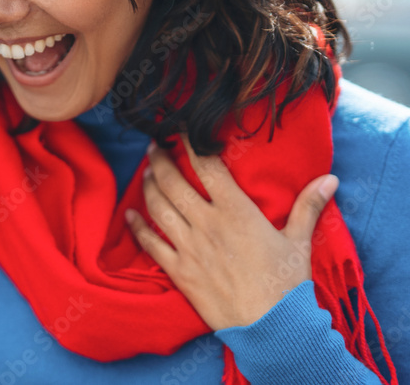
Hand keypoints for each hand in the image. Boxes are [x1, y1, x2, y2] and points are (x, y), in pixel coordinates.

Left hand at [125, 134, 338, 330]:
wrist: (272, 328)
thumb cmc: (287, 285)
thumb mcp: (299, 241)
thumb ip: (308, 206)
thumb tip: (329, 178)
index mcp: (236, 212)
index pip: (207, 168)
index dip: (191, 144)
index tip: (180, 129)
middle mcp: (207, 224)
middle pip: (173, 182)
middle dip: (159, 159)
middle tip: (152, 145)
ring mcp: (189, 247)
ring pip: (158, 208)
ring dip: (148, 186)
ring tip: (145, 172)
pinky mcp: (179, 271)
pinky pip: (150, 244)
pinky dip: (136, 227)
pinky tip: (128, 215)